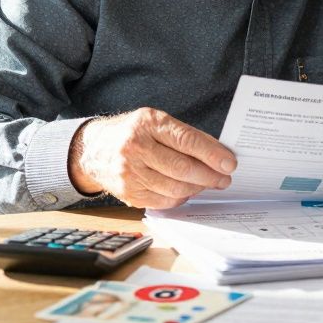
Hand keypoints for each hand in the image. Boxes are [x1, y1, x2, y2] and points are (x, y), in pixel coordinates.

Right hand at [68, 107, 236, 208]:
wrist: (93, 149)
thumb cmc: (132, 133)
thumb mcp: (155, 121)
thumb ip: (184, 135)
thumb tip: (218, 153)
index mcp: (147, 124)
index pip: (186, 140)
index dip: (211, 154)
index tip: (229, 163)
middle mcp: (136, 148)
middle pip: (182, 168)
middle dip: (209, 176)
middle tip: (225, 178)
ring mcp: (130, 173)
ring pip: (175, 188)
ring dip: (198, 188)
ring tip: (209, 184)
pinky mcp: (129, 193)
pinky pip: (164, 202)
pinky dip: (181, 198)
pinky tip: (188, 190)